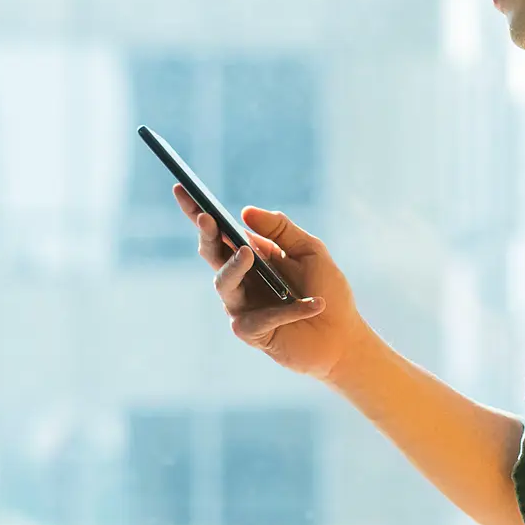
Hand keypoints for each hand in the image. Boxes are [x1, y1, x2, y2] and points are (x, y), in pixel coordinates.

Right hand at [176, 187, 366, 382]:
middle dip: (207, 234)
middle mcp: (240, 279)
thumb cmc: (326, 290)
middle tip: (207, 218)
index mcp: (251, 256)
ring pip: (224, 283)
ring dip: (234, 267)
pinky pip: (261, 317)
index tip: (181, 187)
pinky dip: (288, 310)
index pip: (218, 232)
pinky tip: (314, 305)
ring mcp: (241, 306)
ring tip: (248, 253)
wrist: (343, 337)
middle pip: (212, 254)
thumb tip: (245, 212)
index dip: (197, 211)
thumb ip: (281, 230)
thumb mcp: (310, 252)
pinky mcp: (251, 332)